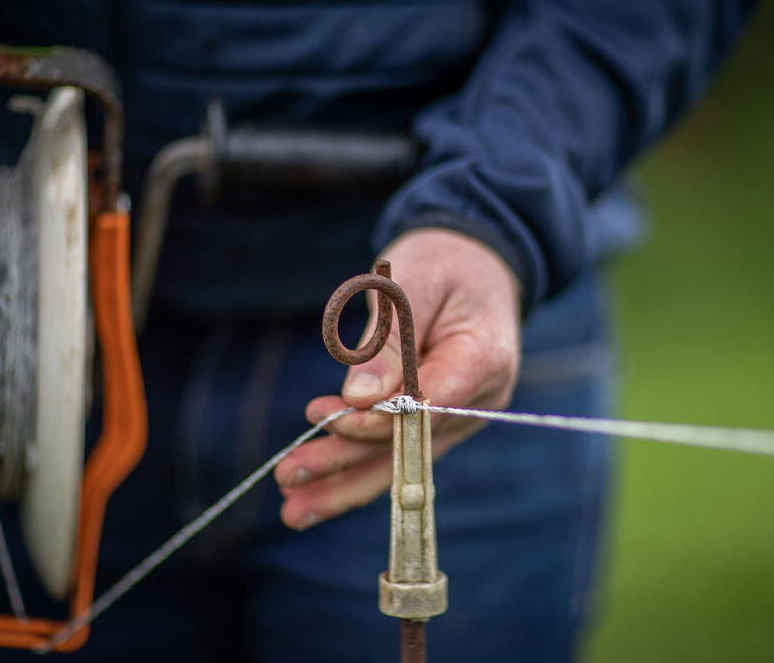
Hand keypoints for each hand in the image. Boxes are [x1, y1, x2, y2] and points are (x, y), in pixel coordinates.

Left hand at [274, 227, 520, 529]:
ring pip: (401, 463)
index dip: (379, 421)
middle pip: (410, 447)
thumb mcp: (411, 284)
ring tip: (293, 509)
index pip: (428, 405)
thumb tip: (358, 401)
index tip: (329, 418)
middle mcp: (479, 401)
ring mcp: (460, 418)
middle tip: (289, 476)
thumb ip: (389, 343)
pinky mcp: (437, 425)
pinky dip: (355, 471)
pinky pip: (396, 454)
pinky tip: (313, 494)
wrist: (473, 264)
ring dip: (345, 485)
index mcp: (484, 359)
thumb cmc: (442, 265)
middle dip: (347, 465)